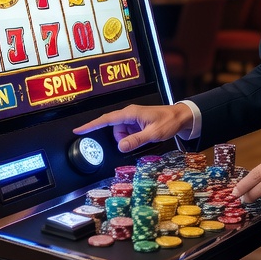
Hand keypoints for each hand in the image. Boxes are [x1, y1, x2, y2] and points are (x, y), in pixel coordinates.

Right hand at [73, 104, 192, 152]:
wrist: (181, 116)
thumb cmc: (169, 122)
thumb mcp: (153, 134)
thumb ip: (136, 140)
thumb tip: (120, 146)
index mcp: (130, 113)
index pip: (106, 120)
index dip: (91, 125)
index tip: (78, 130)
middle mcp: (129, 114)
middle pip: (114, 129)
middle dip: (121, 139)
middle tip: (138, 141)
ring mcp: (132, 119)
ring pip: (121, 133)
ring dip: (129, 139)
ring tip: (145, 138)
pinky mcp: (136, 123)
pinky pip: (128, 133)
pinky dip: (133, 138)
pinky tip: (144, 137)